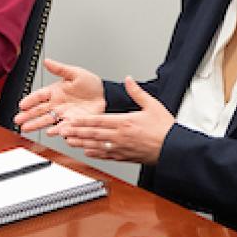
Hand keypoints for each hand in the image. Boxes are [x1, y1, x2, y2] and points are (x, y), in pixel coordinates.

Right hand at [14, 57, 105, 131]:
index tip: (21, 104)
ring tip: (27, 128)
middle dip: (28, 116)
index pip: (39, 96)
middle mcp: (57, 104)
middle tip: (18, 121)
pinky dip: (58, 130)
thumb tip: (47, 61)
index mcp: (55, 91)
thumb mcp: (75, 73)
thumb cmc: (90, 84)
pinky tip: (51, 132)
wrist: (105, 96)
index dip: (30, 100)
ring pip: (47, 120)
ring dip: (37, 125)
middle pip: (39, 110)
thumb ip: (60, 69)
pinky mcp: (73, 122)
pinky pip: (64, 126)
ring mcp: (64, 114)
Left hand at [55, 76, 174, 164]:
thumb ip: (137, 92)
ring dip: (81, 143)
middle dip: (76, 132)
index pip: (98, 120)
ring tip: (69, 141)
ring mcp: (122, 148)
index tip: (70, 120)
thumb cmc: (165, 129)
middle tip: (62, 131)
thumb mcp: (152, 105)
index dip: (82, 121)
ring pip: (97, 145)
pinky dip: (95, 153)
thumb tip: (129, 80)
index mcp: (125, 122)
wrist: (174, 149)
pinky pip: (107, 155)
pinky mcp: (126, 156)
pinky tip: (87, 152)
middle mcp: (120, 136)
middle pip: (93, 134)